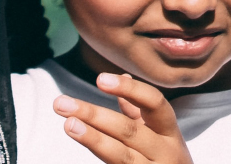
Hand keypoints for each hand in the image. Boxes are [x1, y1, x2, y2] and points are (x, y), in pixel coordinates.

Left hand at [53, 71, 191, 163]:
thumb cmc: (163, 157)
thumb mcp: (159, 134)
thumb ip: (139, 110)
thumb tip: (123, 75)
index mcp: (169, 132)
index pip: (155, 103)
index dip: (129, 89)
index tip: (99, 79)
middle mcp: (166, 152)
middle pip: (128, 130)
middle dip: (93, 115)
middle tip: (61, 103)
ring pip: (120, 155)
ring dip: (92, 138)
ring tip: (69, 124)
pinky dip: (98, 157)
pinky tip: (81, 148)